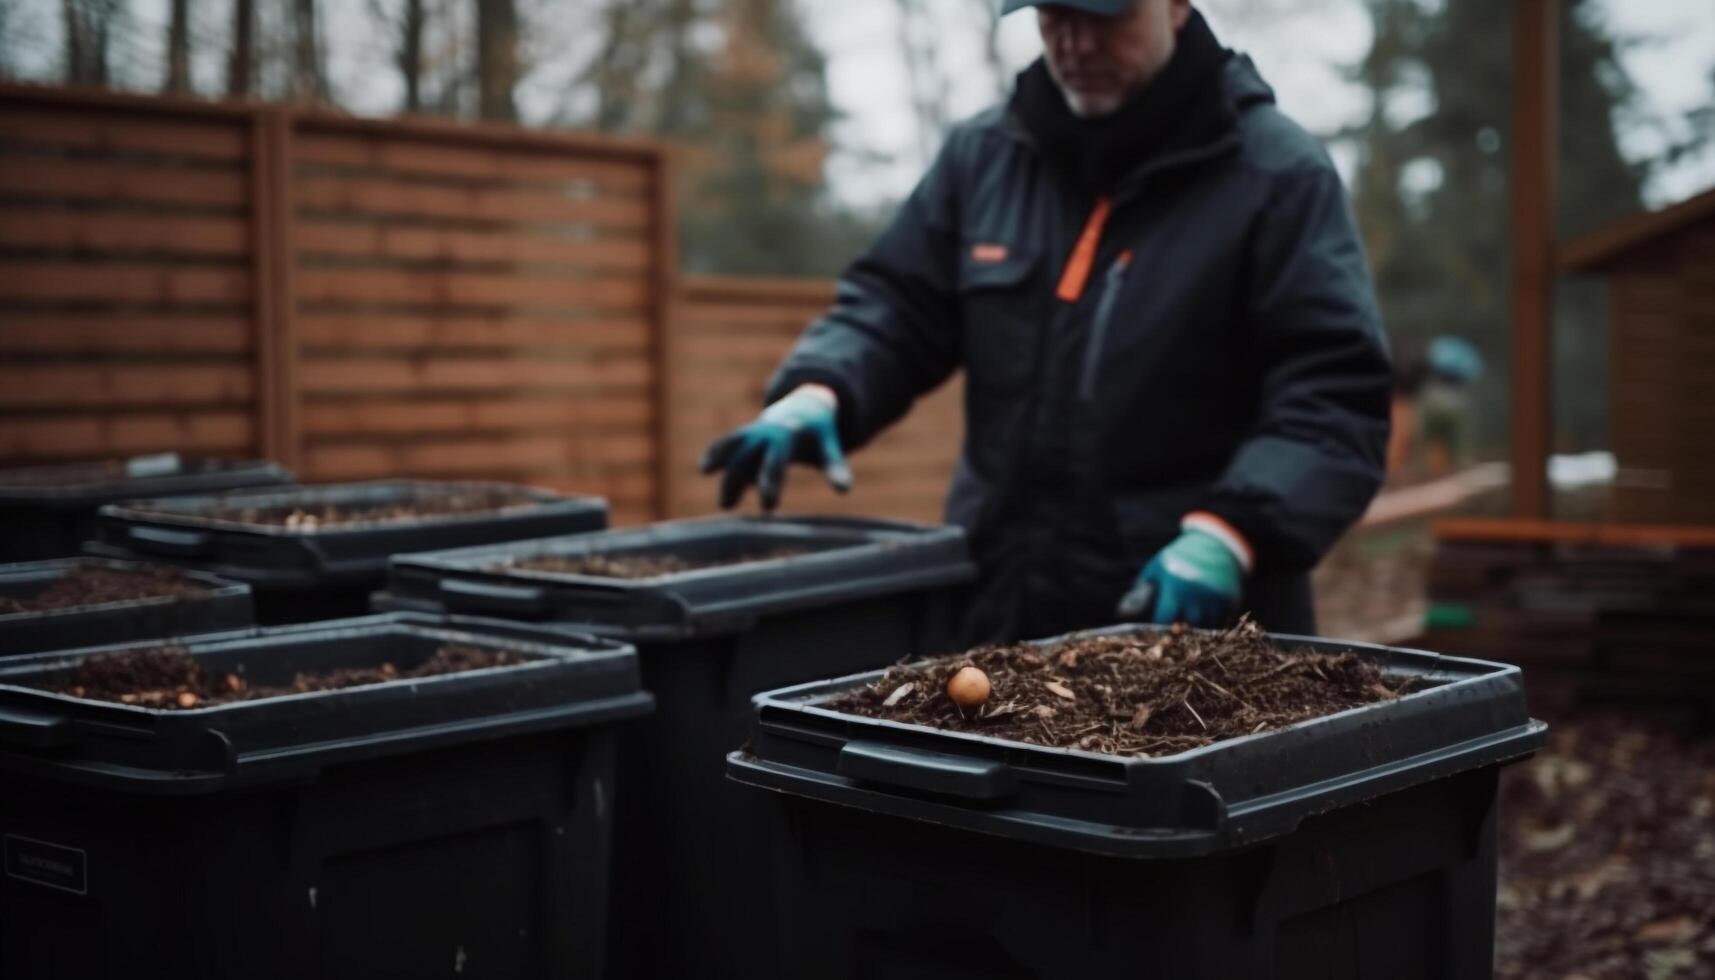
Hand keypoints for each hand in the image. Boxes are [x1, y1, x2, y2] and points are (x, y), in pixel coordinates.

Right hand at [700, 385, 850, 511]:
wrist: (806, 405)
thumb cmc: (818, 434)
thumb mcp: (828, 447)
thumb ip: (835, 466)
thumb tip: (845, 490)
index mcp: (788, 435)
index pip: (776, 460)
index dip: (769, 481)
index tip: (768, 506)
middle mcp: (766, 432)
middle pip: (748, 456)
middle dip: (739, 480)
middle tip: (728, 507)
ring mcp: (753, 432)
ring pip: (734, 450)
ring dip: (724, 470)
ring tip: (725, 504)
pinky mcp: (745, 435)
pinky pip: (727, 442)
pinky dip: (717, 452)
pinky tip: (705, 468)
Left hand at [1115, 528, 1243, 627]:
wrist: (1214, 544)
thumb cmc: (1179, 557)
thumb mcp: (1157, 567)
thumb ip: (1141, 588)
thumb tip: (1123, 610)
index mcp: (1175, 588)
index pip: (1164, 620)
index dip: (1159, 630)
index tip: (1156, 634)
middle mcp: (1195, 596)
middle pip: (1185, 628)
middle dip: (1178, 634)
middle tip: (1174, 635)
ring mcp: (1214, 600)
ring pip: (1204, 630)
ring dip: (1195, 633)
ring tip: (1189, 629)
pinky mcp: (1229, 602)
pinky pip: (1220, 624)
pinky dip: (1212, 627)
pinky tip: (1205, 624)